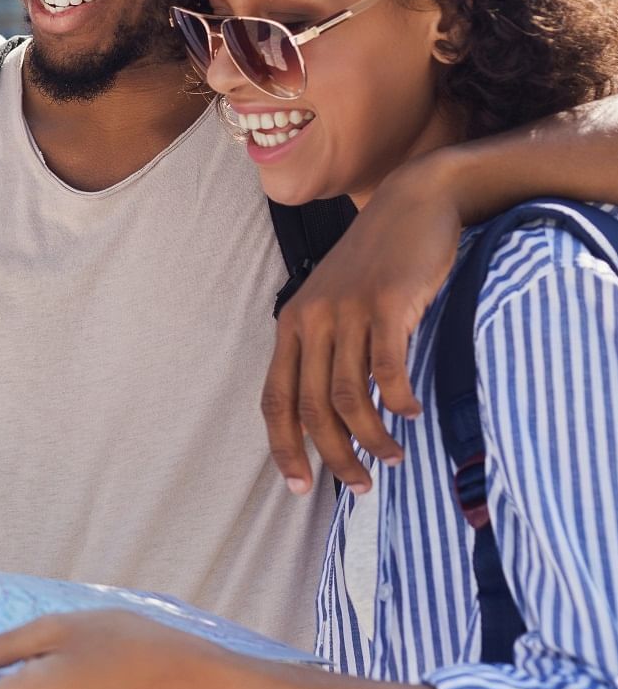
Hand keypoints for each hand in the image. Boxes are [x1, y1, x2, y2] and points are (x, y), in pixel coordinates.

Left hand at [261, 157, 461, 495]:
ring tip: (391, 459)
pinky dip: (397, 398)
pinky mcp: (386, 302)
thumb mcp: (337, 302)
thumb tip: (334, 412)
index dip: (284, 446)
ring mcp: (347, 309)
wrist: (415, 202)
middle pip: (309, 406)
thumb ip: (328, 348)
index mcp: (292, 324)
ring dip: (369, 436)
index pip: (274, 399)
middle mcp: (312, 319)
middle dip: (331, 454)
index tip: (300, 486)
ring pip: (347, 393)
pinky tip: (410, 414)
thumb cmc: (379, 262)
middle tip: (359, 486)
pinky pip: (385, 365)